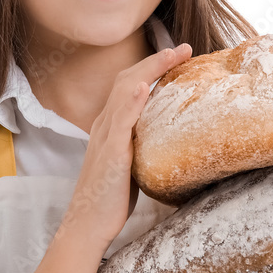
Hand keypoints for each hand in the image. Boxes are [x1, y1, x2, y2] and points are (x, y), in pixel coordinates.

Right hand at [61, 42, 191, 247]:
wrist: (88, 224)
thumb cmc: (110, 198)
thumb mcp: (130, 163)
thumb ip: (141, 145)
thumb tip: (166, 138)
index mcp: (111, 126)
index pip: (132, 86)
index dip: (154, 67)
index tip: (179, 56)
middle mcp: (105, 124)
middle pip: (129, 80)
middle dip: (157, 60)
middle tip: (184, 48)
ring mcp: (106, 137)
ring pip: (125, 92)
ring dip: (149, 69)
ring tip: (171, 54)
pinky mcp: (110, 153)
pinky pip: (120, 121)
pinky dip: (132, 101)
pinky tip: (146, 87)